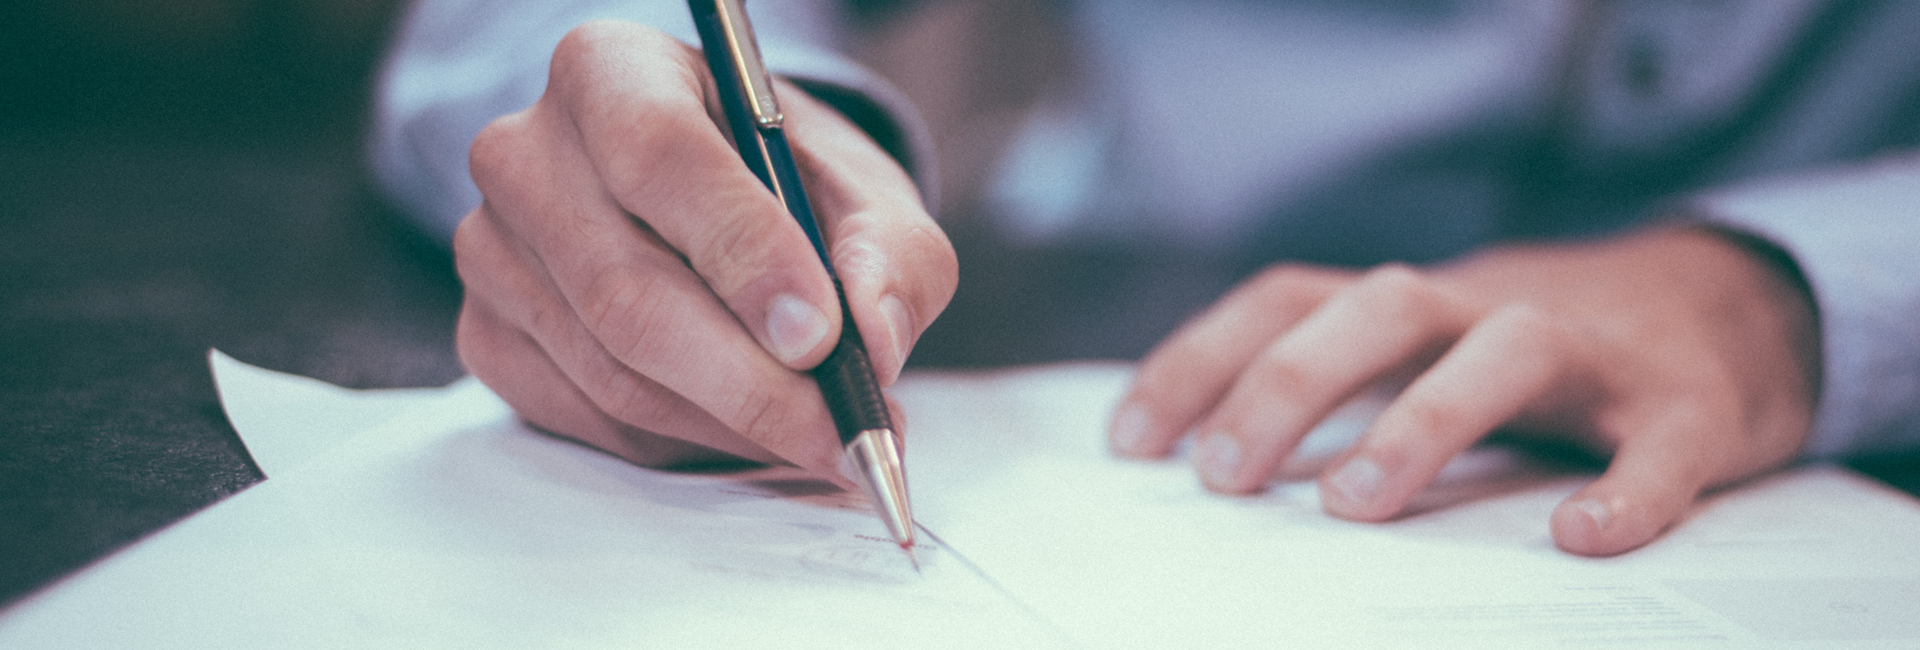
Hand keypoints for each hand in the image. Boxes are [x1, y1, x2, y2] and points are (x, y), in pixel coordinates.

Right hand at [455, 21, 954, 480]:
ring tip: (816, 436)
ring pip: (611, 372)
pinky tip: (743, 428)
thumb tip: (873, 340)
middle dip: (750, 381)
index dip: (743, 254)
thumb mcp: (865, 193)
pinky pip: (587, 418)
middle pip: (625, 290)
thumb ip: (890, 255)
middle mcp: (526, 152)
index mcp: (611, 71)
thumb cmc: (787, 185)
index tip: (820, 336)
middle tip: (841, 432)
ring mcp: (492, 250)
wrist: (720, 208)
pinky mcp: (487, 335)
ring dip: (728, 423)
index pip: (659, 156)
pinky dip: (681, 443)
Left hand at [1107, 226, 1819, 554]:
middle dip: (1290, 382)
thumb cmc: (1539, 353)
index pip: (1288, 299)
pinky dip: (1628, 489)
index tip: (1130, 443)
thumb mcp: (1425, 348)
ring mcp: (1596, 351)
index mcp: (1416, 304)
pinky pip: (1663, 443)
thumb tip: (1203, 460)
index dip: (1201, 359)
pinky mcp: (1690, 406)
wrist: (1731, 308)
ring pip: (1509, 349)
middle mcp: (1491, 308)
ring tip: (1352, 503)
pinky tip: (1583, 537)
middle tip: (1223, 475)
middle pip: (1381, 306)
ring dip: (1424, 418)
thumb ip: (1337, 382)